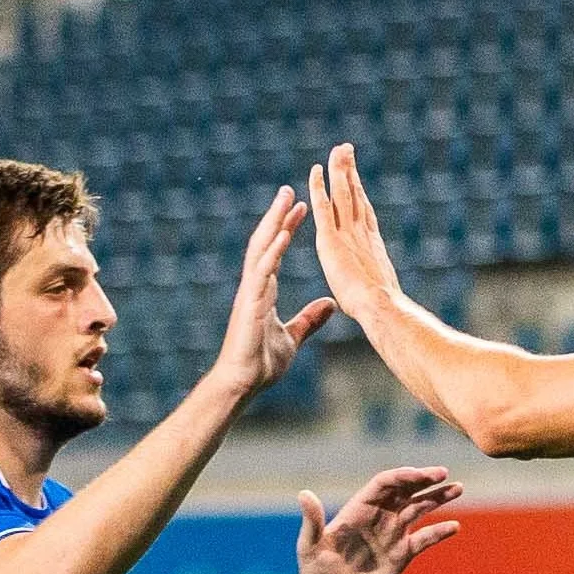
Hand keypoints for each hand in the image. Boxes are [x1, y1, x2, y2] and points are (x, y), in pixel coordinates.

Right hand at [209, 183, 339, 400]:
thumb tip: (330, 305)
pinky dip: (273, 252)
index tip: (301, 208)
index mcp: (264, 290)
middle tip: (289, 190)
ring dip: (274, 223)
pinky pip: (262, 272)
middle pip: (266, 242)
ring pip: (261, 249)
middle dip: (277, 216)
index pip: (277, 251)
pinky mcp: (251, 303)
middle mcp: (255, 285)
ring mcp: (251, 292)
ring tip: (285, 200)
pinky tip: (283, 234)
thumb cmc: (262, 363)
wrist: (244, 383)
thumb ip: (310, 319)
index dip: (287, 228)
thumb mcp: (294, 337)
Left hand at [292, 466, 464, 573]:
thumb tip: (304, 494)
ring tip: (458, 488)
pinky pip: (424, 538)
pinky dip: (439, 532)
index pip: (384, 484)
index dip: (402, 476)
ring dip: (437, 497)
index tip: (419, 475)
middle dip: (424, 480)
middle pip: (405, 491)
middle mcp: (378, 517)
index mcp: (358, 509)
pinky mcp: (401, 554)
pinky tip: (454, 527)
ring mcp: (392, 534)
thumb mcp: (310, 546)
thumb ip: (312, 520)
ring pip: (418, 509)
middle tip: (444, 472)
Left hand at [307, 145, 402, 326]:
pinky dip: (319, 187)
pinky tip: (316, 170)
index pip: (363, 212)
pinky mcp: (331, 239)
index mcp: (371, 245)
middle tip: (347, 149)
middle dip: (351, 171)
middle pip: (356, 194)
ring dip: (339, 170)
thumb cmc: (383, 310)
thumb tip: (380, 292)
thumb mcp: (378, 292)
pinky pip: (324, 206)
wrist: (380, 308)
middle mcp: (361, 233)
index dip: (359, 192)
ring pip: (343, 193)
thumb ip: (374, 284)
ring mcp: (347, 234)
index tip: (355, 177)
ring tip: (337, 149)